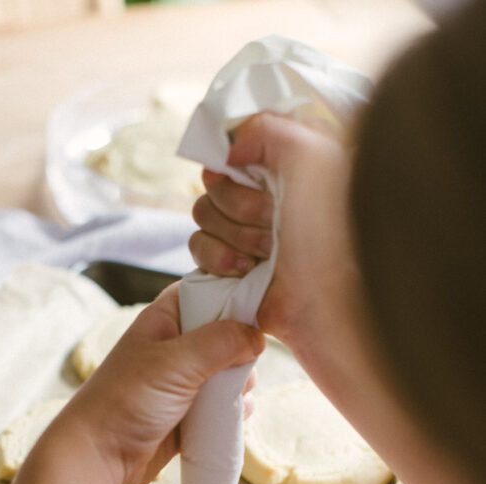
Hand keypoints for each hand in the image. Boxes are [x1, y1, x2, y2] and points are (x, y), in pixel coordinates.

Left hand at [55, 286, 262, 483]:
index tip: (261, 308)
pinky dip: (234, 411)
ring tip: (238, 395)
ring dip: (241, 384)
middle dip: (242, 349)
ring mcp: (181, 383)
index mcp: (165, 320)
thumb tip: (257, 336)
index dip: (233, 294)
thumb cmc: (126, 401)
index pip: (206, 291)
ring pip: (227, 373)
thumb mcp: (177, 362)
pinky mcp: (188, 416)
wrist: (98, 458)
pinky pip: (222, 407)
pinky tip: (238, 416)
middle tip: (244, 365)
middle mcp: (174, 348)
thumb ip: (221, 342)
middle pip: (225, 335)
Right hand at [189, 113, 355, 355]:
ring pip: (203, 213)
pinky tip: (246, 271)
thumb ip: (268, 127)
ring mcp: (251, 232)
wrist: (334, 307)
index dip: (240, 161)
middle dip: (239, 204)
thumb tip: (229, 148)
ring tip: (265, 254)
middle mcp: (270, 195)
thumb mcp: (315, 156)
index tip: (261, 177)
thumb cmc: (333, 234)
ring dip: (232, 233)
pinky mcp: (234, 267)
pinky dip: (217, 258)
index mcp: (292, 164)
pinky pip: (198, 248)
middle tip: (273, 222)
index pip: (238, 143)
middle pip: (215, 180)